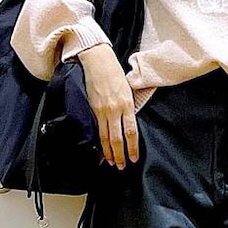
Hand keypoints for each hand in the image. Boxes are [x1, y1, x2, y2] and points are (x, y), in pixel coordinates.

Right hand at [78, 43, 138, 169]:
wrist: (98, 61)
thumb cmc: (115, 73)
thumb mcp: (128, 89)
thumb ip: (128, 107)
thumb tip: (128, 124)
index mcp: (127, 104)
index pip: (131, 131)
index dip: (132, 147)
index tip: (134, 158)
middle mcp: (116, 109)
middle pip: (118, 138)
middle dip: (120, 154)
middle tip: (121, 166)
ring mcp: (103, 110)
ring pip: (106, 137)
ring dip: (109, 152)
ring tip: (111, 163)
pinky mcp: (93, 109)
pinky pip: (97, 129)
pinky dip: (99, 142)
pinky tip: (101, 150)